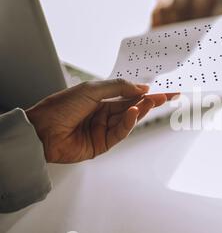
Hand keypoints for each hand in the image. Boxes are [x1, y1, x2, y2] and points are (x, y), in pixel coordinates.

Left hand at [26, 79, 175, 162]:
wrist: (41, 131)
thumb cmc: (61, 107)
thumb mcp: (91, 90)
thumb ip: (118, 88)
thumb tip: (141, 88)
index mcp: (100, 100)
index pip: (129, 95)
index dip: (147, 93)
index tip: (164, 91)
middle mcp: (103, 114)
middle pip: (133, 108)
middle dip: (151, 102)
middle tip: (168, 96)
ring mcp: (103, 130)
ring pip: (129, 120)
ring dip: (141, 110)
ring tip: (151, 102)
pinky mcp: (102, 145)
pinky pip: (120, 133)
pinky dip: (129, 123)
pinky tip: (133, 113)